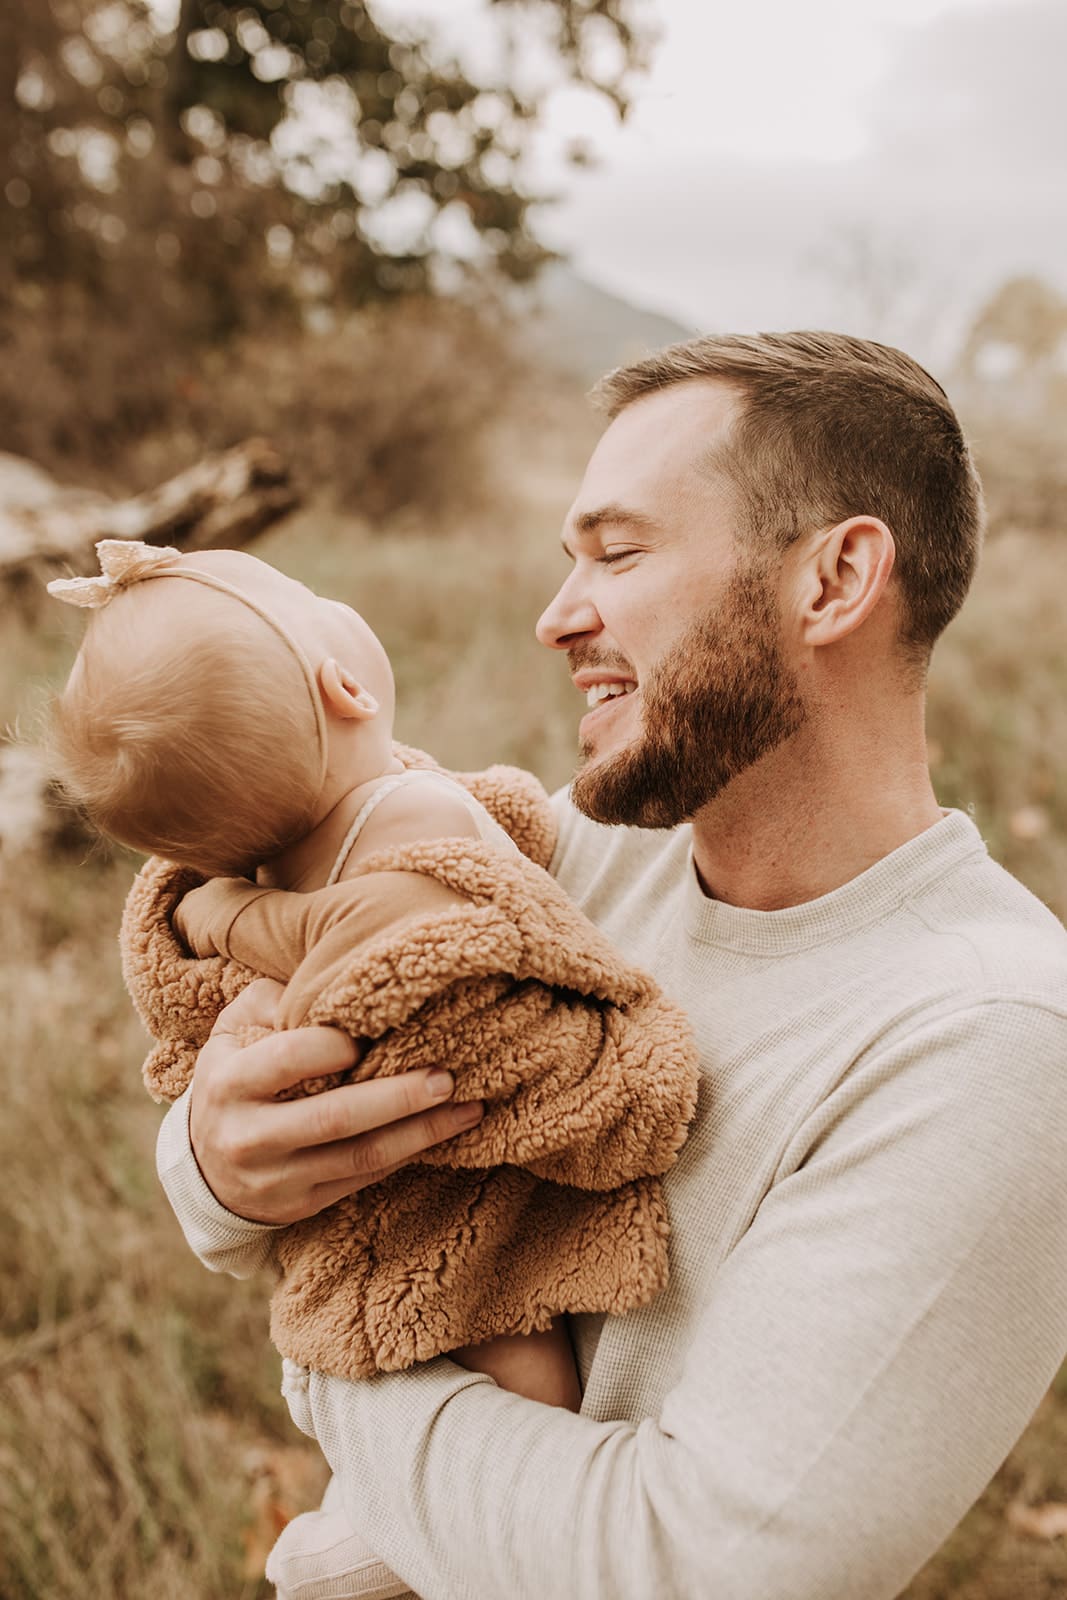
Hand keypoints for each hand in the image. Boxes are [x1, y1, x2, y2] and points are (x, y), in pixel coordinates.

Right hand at [188, 979, 484, 1224]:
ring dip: (421, 1132)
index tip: (374, 1030)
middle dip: (397, 1097)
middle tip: (446, 1077)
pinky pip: (365, 1180)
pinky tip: (442, 1133)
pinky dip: (408, 1154)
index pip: (290, 1059)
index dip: (335, 1045)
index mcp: (230, 1083)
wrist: (204, 1167)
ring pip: (361, 1157)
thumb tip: (336, 980)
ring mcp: (277, 1178)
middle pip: (336, 1117)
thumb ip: (275, 1001)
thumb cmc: (234, 1078)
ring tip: (468, 1108)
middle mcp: (249, 1137)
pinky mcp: (303, 1204)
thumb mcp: (233, 1032)